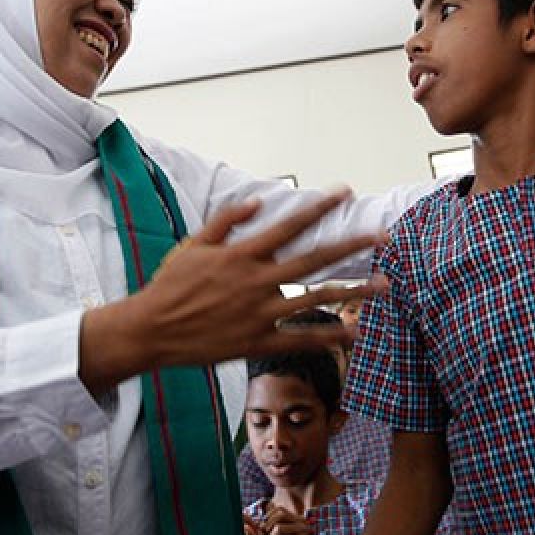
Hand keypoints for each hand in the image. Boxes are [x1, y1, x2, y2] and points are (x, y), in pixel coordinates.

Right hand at [80, 190, 388, 394]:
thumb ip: (228, 221)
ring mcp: (259, 314)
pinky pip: (301, 339)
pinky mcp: (257, 342)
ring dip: (353, 291)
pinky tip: (354, 333)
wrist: (151, 330)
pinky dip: (329, 337)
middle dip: (351, 246)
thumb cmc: (171, 285)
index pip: (290, 224)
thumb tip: (258, 202)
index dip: (319, 207)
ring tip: (384, 285)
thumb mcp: (194, 244)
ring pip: (316, 299)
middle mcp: (256, 281)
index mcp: (242, 254)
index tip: (344, 191)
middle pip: (314, 260)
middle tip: (382, 236)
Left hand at [262, 504, 331, 534]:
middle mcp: (302, 523)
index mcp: (297, 520)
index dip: (268, 519)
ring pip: (279, 529)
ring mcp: (304, 533)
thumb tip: (251, 519)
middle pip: (279, 516)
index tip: (266, 532)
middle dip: (268, 528)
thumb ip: (267, 529)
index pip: (278, 509)